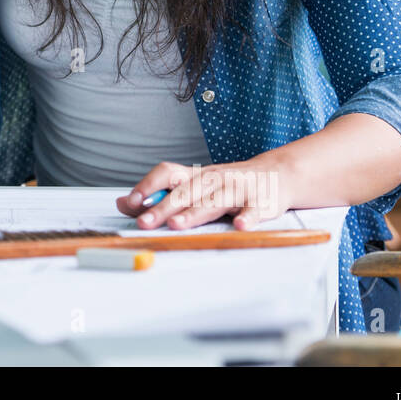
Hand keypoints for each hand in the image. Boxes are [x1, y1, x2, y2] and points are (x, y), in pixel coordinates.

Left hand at [115, 159, 289, 230]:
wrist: (277, 175)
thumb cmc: (229, 184)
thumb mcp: (196, 186)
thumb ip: (160, 196)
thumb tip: (123, 204)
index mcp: (196, 175)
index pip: (167, 173)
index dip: (148, 186)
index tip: (131, 202)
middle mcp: (214, 179)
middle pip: (185, 191)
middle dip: (163, 207)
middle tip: (144, 222)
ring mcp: (237, 189)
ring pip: (213, 201)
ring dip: (195, 212)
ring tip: (177, 224)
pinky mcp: (261, 203)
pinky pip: (254, 210)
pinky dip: (247, 218)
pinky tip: (240, 226)